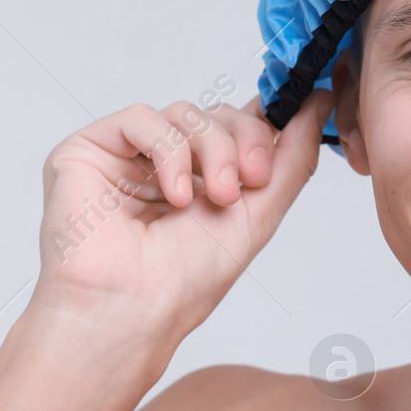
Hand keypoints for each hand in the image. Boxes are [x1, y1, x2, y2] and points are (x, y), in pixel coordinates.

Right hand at [27, 89, 334, 368]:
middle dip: (244, 142)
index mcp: (203, 179)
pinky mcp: (90, 149)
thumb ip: (293, 156)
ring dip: (212, 149)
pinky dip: (169, 150)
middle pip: (218, 114)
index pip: (240, 126)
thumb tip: (320, 101)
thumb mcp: (262, 213)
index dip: (267, 120)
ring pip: (185, 112)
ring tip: (214, 197)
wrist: (132, 309)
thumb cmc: (185, 280)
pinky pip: (142, 118)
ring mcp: (128, 156)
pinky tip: (175, 193)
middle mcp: (166, 164)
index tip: (297, 116)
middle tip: (251, 182)